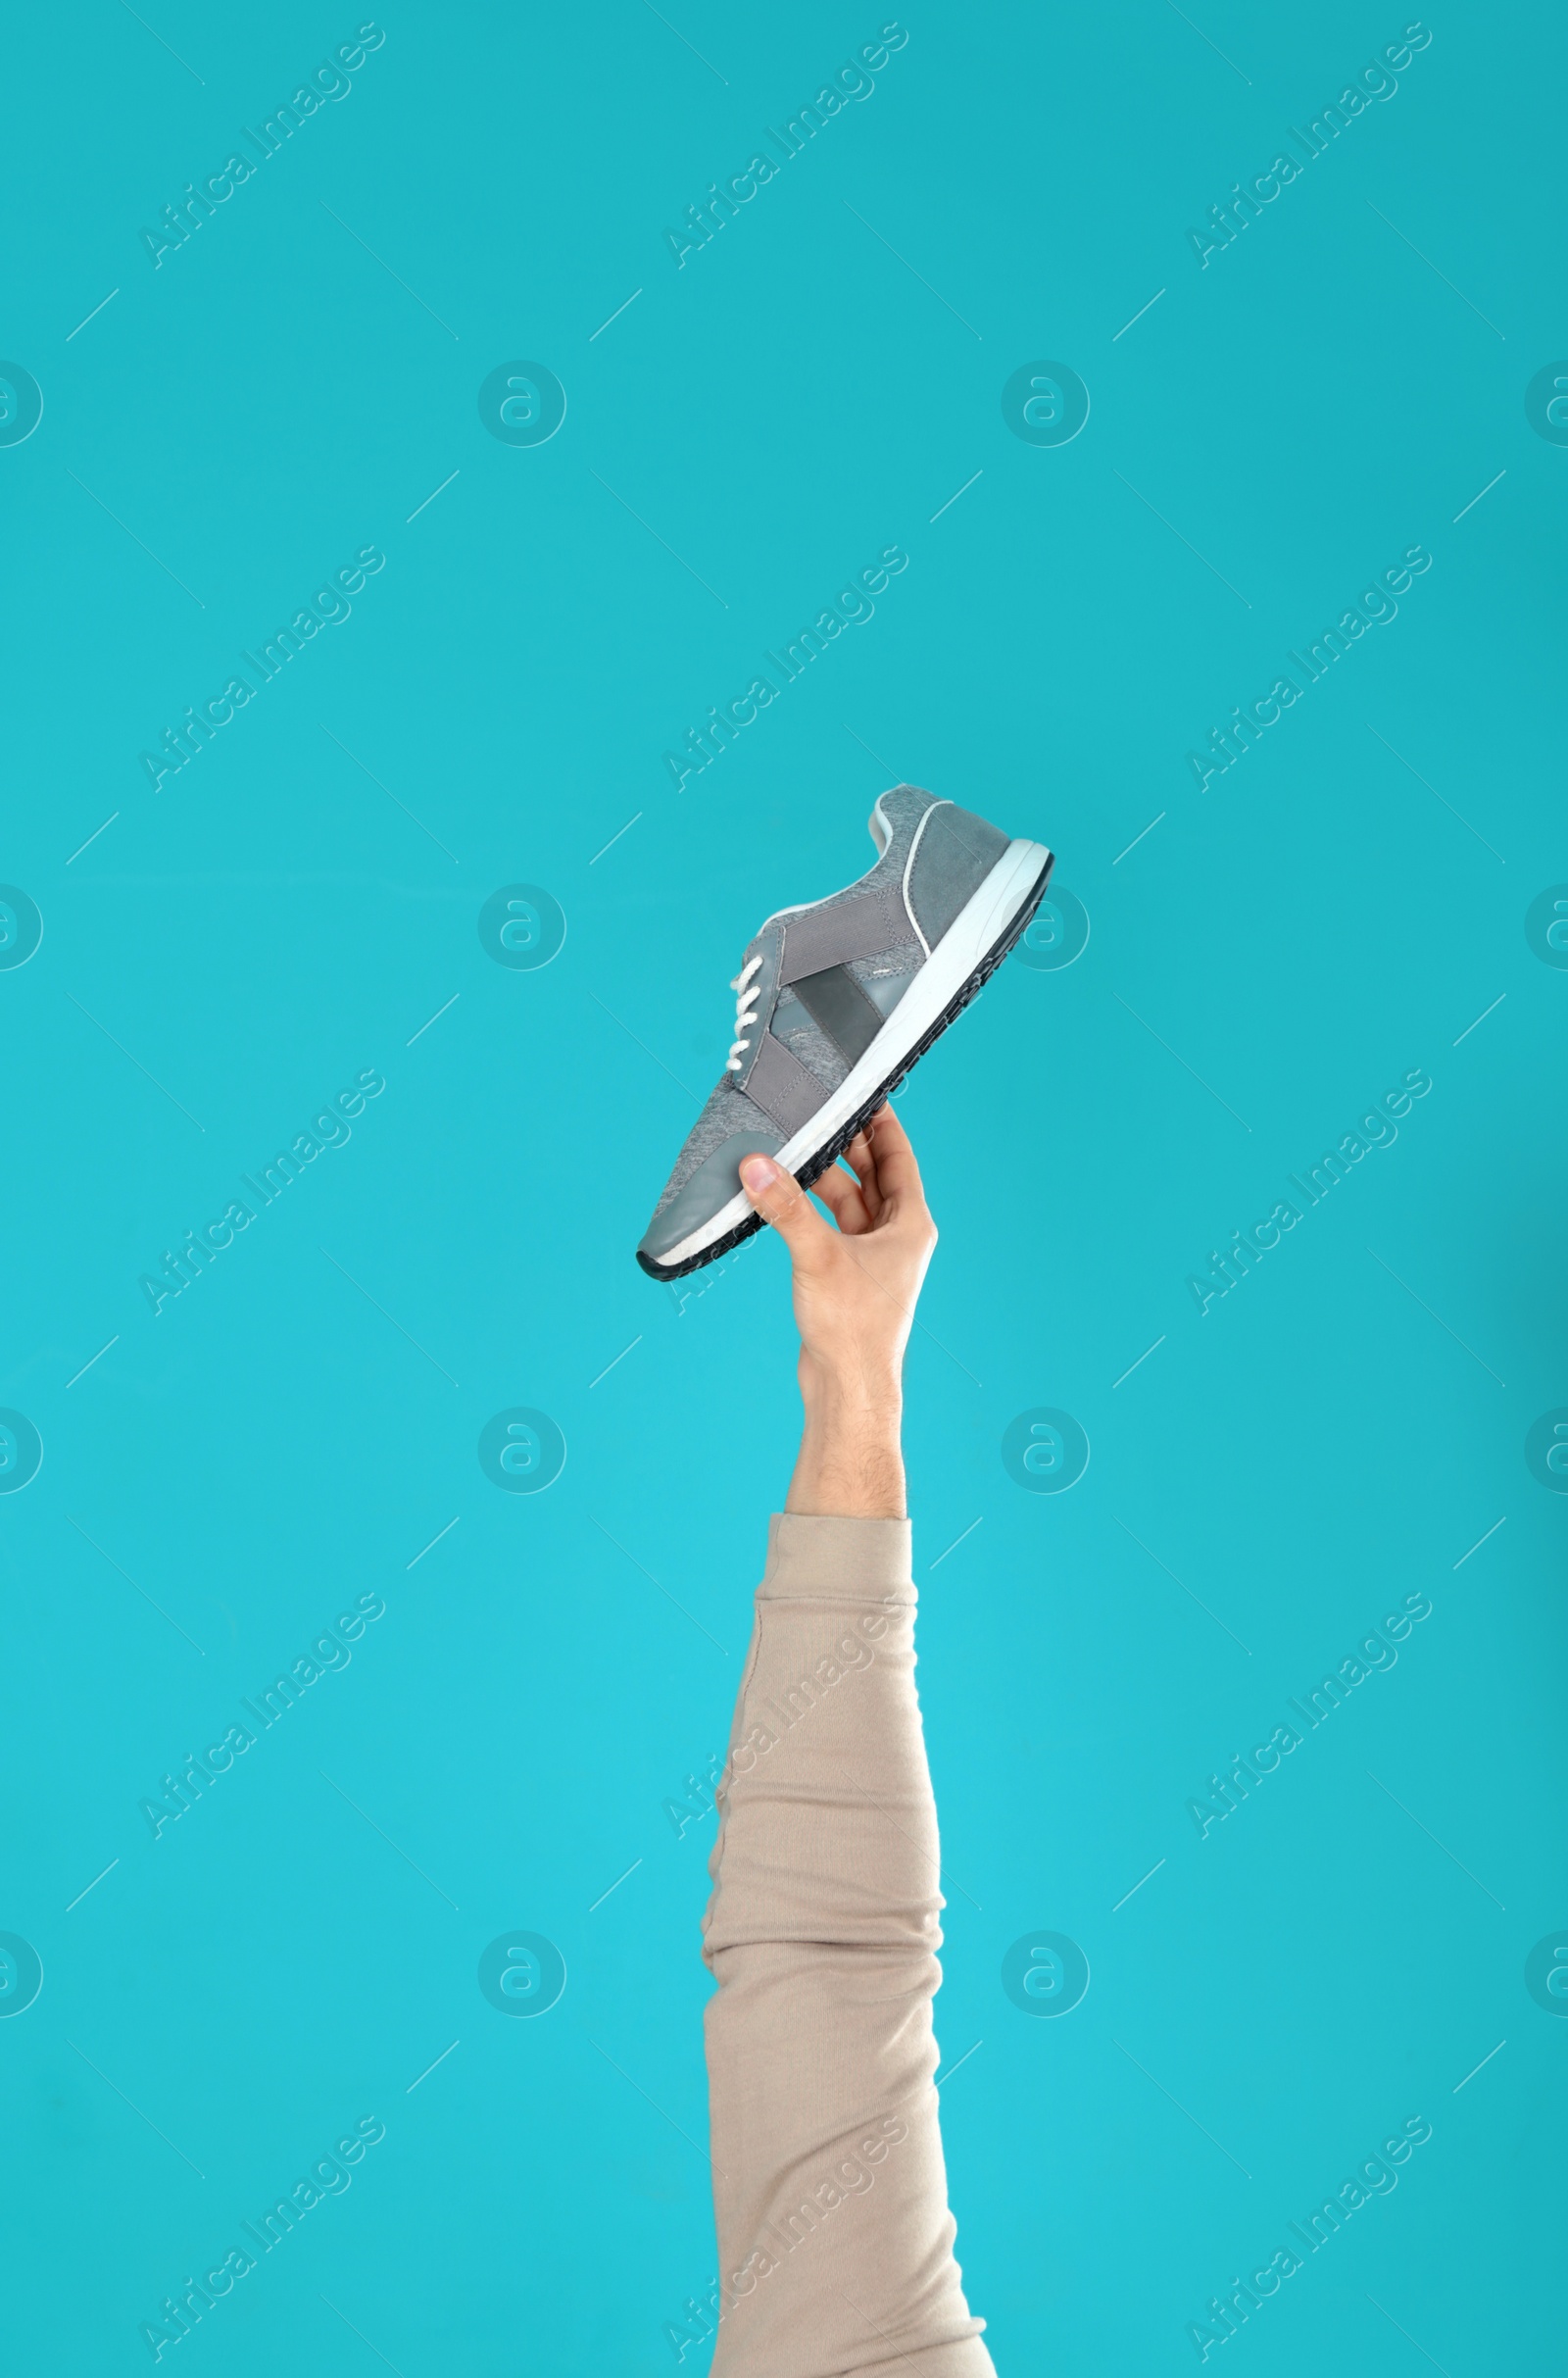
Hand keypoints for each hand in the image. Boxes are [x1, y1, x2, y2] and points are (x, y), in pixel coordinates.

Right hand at [739, 1104, 936, 1517]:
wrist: (848, 1389)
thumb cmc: (853, 1329)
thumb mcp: (817, 1256)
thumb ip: (786, 1208)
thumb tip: (757, 1166)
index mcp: (910, 1225)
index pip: (899, 1157)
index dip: (882, 1123)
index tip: (863, 1093)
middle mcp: (896, 1237)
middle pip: (872, 1175)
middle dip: (844, 1146)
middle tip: (815, 1116)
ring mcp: (871, 1257)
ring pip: (847, 1201)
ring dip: (820, 1179)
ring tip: (789, 1153)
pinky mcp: (846, 1276)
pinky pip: (829, 1227)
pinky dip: (808, 1210)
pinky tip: (782, 1197)